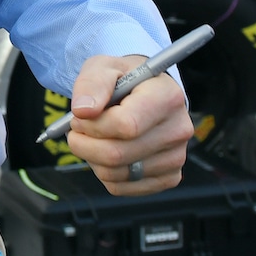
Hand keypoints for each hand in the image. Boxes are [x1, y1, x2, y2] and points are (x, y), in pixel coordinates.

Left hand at [65, 55, 192, 195]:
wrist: (144, 92)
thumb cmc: (123, 79)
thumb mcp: (103, 67)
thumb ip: (92, 83)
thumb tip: (83, 111)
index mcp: (167, 97)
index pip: (125, 125)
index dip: (92, 124)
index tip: (80, 115)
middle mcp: (178, 130)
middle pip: (117, 154)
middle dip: (83, 143)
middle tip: (77, 129)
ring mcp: (176, 157)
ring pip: (116, 174)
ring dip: (91, 158)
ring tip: (93, 138)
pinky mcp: (169, 177)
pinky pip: (122, 188)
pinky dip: (103, 173)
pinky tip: (106, 152)